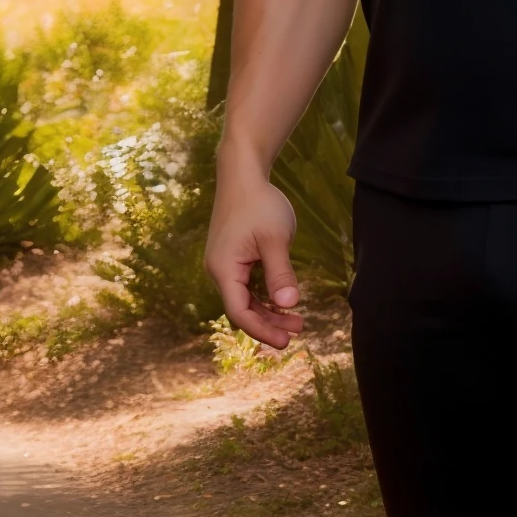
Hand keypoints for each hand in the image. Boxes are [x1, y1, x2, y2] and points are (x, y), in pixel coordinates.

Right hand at [205, 159, 304, 348]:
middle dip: (269, 323)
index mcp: (224, 268)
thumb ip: (281, 273)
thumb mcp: (275, 238)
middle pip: (241, 309)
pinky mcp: (232, 256)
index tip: (285, 342)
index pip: (239, 312)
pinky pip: (246, 285)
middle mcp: (219, 269)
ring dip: (268, 311)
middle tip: (298, 331)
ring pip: (245, 298)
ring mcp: (224, 263)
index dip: (262, 330)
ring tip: (297, 320)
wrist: (242, 174)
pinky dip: (264, 296)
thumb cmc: (259, 203)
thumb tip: (289, 306)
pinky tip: (283, 300)